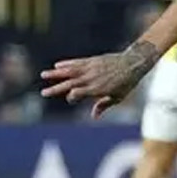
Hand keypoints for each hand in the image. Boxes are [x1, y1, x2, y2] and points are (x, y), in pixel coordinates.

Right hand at [40, 41, 159, 117]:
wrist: (133, 63)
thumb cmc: (127, 83)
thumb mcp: (118, 97)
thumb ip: (104, 105)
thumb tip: (94, 116)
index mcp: (97, 89)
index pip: (78, 94)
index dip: (71, 97)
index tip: (70, 99)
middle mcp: (91, 78)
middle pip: (70, 84)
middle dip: (56, 89)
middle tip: (43, 93)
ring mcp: (91, 68)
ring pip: (70, 71)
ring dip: (56, 73)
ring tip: (43, 74)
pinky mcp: (92, 60)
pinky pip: (77, 62)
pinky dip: (67, 63)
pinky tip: (57, 65)